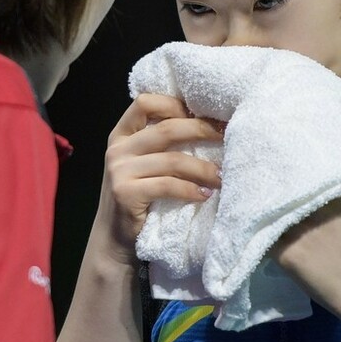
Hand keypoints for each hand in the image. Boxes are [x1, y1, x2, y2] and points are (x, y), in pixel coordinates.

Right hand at [97, 93, 223, 262]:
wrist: (114, 239)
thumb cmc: (138, 198)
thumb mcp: (142, 165)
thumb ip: (159, 145)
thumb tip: (207, 124)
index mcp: (121, 135)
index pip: (145, 102)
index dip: (175, 104)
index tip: (203, 115)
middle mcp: (117, 149)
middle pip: (166, 129)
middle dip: (201, 130)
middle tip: (226, 137)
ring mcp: (119, 171)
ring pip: (173, 160)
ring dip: (203, 168)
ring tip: (221, 176)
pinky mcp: (126, 193)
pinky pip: (168, 186)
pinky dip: (191, 190)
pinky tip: (205, 195)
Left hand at [271, 194, 340, 322]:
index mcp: (336, 197)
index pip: (311, 181)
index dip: (304, 186)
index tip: (301, 191)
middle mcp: (315, 210)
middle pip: (291, 196)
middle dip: (286, 198)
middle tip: (280, 202)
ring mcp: (298, 230)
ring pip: (277, 216)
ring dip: (273, 217)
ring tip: (269, 219)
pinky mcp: (286, 251)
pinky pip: (268, 238)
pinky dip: (265, 237)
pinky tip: (265, 237)